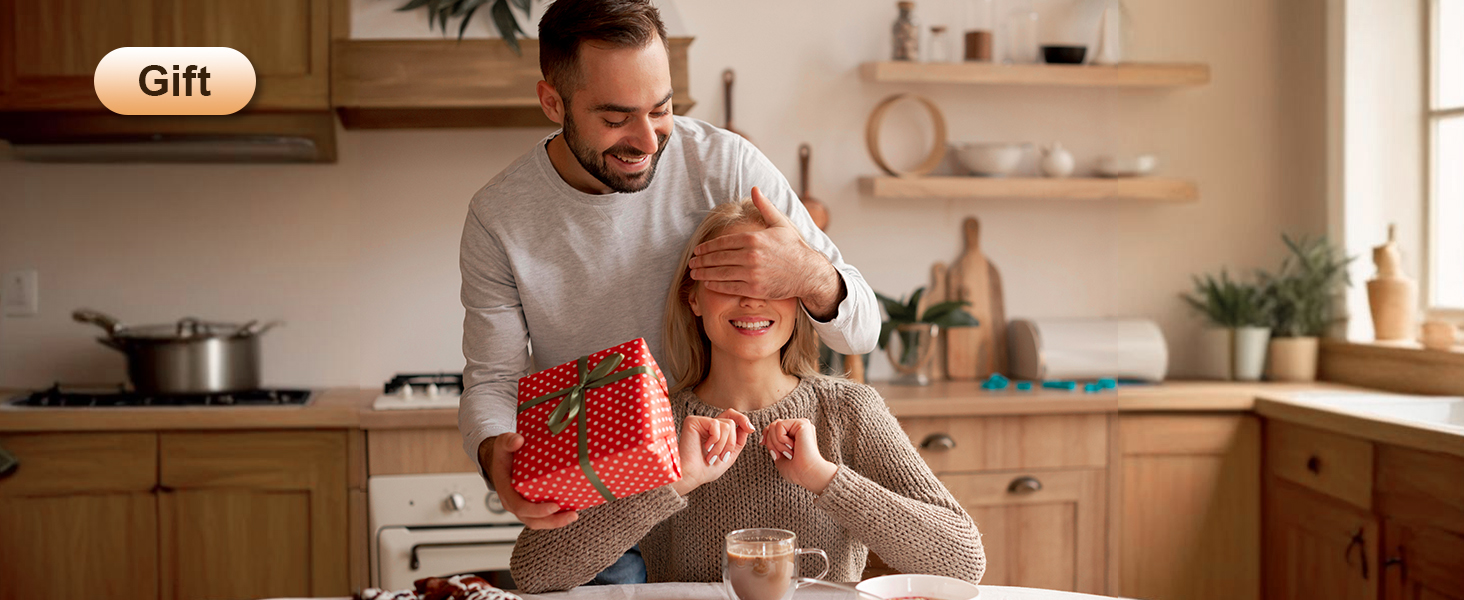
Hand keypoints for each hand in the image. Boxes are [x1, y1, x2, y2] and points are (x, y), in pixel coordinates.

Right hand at [479, 434, 578, 529]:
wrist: (501, 461)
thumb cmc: (503, 454)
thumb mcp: (502, 444)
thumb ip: (508, 441)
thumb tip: (519, 440)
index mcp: (506, 490)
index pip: (520, 506)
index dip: (537, 510)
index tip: (555, 506)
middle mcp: (513, 503)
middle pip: (532, 520)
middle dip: (552, 520)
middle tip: (572, 514)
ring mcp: (522, 507)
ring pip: (538, 522)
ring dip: (556, 522)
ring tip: (574, 515)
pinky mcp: (531, 506)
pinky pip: (542, 517)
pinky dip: (556, 517)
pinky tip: (571, 509)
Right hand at [672, 409, 754, 495]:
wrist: (692, 476)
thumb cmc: (706, 470)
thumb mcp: (729, 456)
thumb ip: (739, 440)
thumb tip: (748, 426)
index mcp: (715, 431)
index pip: (732, 416)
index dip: (743, 420)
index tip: (751, 429)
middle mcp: (707, 425)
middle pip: (732, 420)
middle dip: (732, 441)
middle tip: (723, 457)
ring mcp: (700, 422)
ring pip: (727, 425)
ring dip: (723, 445)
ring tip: (712, 457)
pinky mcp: (692, 421)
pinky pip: (715, 424)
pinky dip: (715, 440)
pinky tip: (705, 448)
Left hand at [689, 187, 842, 318]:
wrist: (808, 272)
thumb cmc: (793, 248)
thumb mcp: (780, 223)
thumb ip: (764, 207)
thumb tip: (754, 189)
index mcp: (754, 238)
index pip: (723, 242)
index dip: (707, 247)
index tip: (698, 250)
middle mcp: (751, 256)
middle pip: (718, 258)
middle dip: (702, 260)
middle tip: (692, 262)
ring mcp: (753, 273)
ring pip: (721, 273)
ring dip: (704, 273)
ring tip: (694, 273)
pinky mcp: (755, 289)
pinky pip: (730, 287)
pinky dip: (716, 285)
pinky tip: (708, 283)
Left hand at [762, 419, 837, 493]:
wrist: (807, 474)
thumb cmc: (796, 471)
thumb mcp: (779, 455)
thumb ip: (773, 443)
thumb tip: (765, 436)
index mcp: (795, 435)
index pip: (774, 427)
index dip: (765, 434)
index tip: (762, 443)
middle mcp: (799, 428)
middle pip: (772, 426)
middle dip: (770, 443)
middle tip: (780, 455)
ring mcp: (801, 424)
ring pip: (774, 425)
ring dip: (777, 444)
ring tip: (789, 453)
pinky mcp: (802, 423)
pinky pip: (779, 425)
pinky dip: (781, 440)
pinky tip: (793, 447)